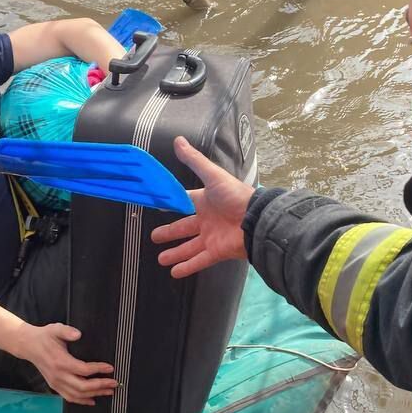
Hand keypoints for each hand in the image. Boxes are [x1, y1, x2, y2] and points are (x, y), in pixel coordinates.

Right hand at [16, 322, 116, 404]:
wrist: (28, 345)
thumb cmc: (44, 336)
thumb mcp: (55, 329)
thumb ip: (67, 331)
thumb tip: (78, 334)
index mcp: (61, 362)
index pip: (84, 370)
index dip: (99, 370)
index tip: (110, 368)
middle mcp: (58, 375)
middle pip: (82, 387)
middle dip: (100, 386)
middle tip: (114, 383)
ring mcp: (55, 383)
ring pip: (77, 395)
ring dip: (94, 395)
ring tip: (108, 392)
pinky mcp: (54, 386)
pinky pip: (69, 397)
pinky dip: (82, 401)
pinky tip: (92, 400)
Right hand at [151, 136, 253, 277]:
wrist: (256, 219)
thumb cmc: (236, 196)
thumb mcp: (212, 175)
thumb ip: (194, 160)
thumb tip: (178, 140)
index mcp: (205, 201)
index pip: (185, 202)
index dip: (171, 204)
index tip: (157, 206)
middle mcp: (207, 219)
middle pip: (184, 228)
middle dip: (169, 232)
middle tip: (154, 237)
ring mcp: (211, 237)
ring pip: (189, 247)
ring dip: (176, 253)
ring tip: (161, 259)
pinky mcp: (217, 252)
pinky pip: (199, 261)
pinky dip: (187, 267)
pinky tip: (174, 273)